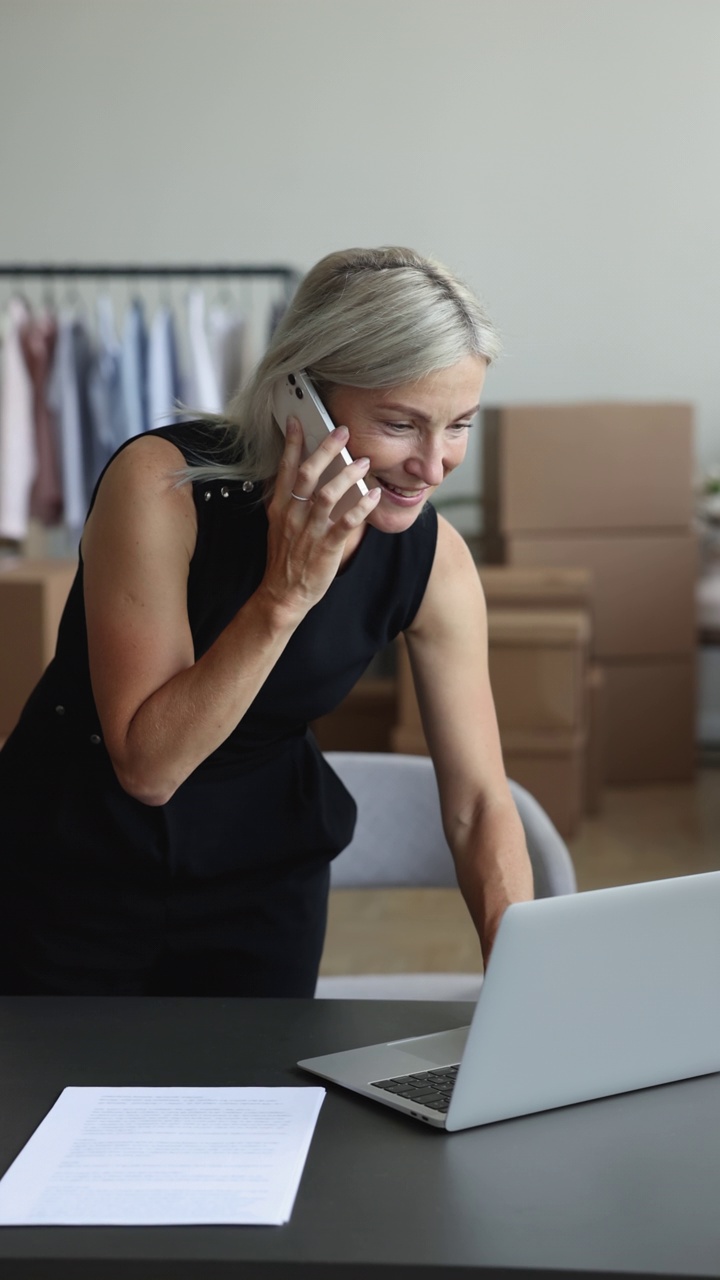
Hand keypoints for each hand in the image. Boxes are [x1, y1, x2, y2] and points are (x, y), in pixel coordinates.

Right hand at [261, 417, 380, 618]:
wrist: (283, 594)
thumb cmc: (285, 560)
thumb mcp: (277, 526)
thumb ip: (286, 501)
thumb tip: (293, 476)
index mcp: (280, 508)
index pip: (285, 469)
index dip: (291, 443)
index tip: (298, 421)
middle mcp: (293, 515)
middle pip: (307, 474)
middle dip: (326, 449)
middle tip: (342, 432)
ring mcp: (310, 531)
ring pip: (328, 495)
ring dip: (347, 475)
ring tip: (364, 462)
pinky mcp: (327, 547)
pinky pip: (347, 522)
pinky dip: (361, 507)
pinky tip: (373, 496)